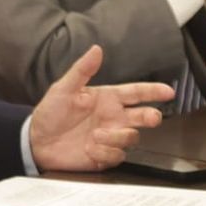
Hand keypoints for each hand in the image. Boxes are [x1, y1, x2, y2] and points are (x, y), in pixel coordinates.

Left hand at [29, 45, 170, 171]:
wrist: (36, 141)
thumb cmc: (50, 113)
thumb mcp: (63, 88)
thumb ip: (82, 70)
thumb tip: (96, 49)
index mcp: (107, 99)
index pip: (136, 93)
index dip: (153, 91)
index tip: (169, 91)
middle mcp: (113, 117)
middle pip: (144, 117)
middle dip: (151, 116)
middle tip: (151, 118)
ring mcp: (110, 137)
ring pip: (132, 137)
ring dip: (116, 137)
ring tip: (94, 135)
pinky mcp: (104, 156)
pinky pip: (117, 156)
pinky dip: (105, 153)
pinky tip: (90, 149)